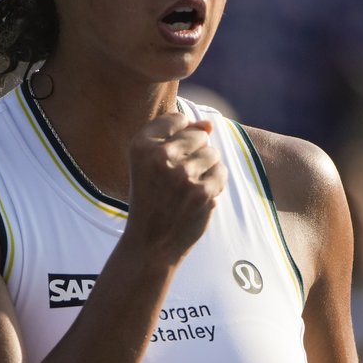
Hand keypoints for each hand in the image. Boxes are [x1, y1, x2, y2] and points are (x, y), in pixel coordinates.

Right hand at [121, 114, 226, 262]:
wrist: (151, 243)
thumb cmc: (153, 198)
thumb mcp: (152, 162)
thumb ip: (180, 135)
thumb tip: (210, 124)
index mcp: (141, 145)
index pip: (178, 118)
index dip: (180, 139)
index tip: (167, 161)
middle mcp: (159, 156)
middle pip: (199, 135)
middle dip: (195, 154)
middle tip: (176, 180)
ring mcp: (182, 174)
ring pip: (213, 154)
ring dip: (205, 170)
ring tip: (186, 189)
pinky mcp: (201, 191)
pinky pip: (221, 172)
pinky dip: (214, 185)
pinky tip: (197, 198)